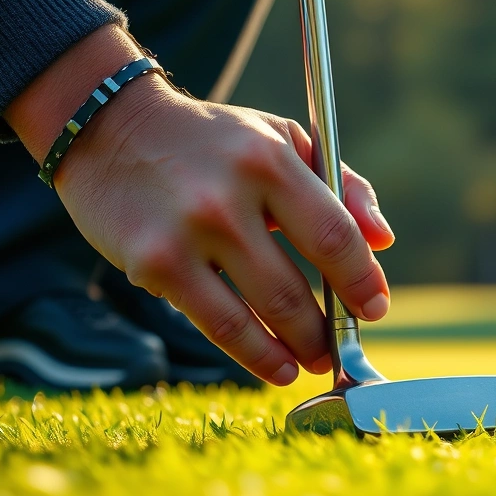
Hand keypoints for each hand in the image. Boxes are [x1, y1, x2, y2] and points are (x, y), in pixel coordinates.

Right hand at [52, 74, 394, 385]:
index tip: (375, 308)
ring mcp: (189, 232)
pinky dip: (254, 354)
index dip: (362, 281)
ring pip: (258, 313)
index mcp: (271, 159)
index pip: (335, 235)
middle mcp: (230, 196)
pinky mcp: (155, 263)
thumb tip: (383, 240)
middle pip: (295, 285)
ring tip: (311, 363)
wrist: (112, 128)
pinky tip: (276, 367)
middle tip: (339, 348)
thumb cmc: (215, 141)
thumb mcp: (283, 139)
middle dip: (327, 329)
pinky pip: (217, 323)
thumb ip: (341, 186)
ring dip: (295, 350)